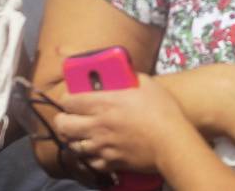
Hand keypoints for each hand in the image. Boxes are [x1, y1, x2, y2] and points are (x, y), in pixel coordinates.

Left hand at [54, 74, 198, 173]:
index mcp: (105, 103)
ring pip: (72, 145)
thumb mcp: (146, 84)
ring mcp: (101, 146)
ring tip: (80, 134)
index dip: (67, 98)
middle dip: (62, 119)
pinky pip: (88, 162)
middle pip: (63, 124)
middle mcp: (97, 125)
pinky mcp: (109, 162)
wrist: (172, 142)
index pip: (69, 100)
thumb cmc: (162, 109)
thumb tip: (121, 72)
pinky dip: (88, 157)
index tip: (71, 97)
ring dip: (74, 138)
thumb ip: (129, 77)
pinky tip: (94, 151)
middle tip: (68, 117)